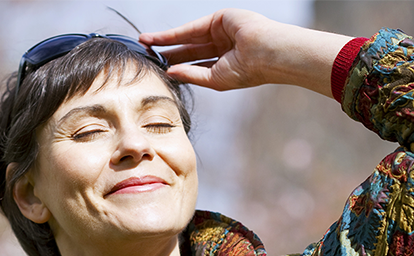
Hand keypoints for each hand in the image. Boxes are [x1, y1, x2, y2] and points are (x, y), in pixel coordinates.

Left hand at [140, 9, 352, 96]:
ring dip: (164, 42)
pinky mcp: (219, 19)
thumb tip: (169, 72)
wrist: (269, 53)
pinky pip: (191, 28)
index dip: (175, 67)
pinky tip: (156, 40)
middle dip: (167, 53)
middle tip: (146, 57)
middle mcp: (221, 47)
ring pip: (186, 38)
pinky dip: (173, 34)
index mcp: (224, 64)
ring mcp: (220, 32)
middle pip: (187, 51)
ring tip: (144, 45)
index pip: (195, 65)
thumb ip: (191, 75)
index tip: (157, 72)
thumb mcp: (215, 79)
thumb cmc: (248, 71)